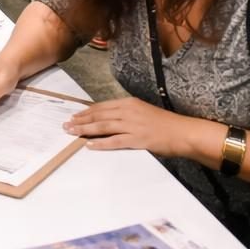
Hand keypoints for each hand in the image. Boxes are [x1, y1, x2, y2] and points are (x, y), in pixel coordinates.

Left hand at [64, 97, 196, 155]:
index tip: (74, 116)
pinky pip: (115, 141)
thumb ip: (127, 114)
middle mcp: (129, 111)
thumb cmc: (164, 123)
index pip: (102, 107)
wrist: (183, 132)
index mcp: (129, 103)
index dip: (86, 112)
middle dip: (81, 120)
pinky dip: (101, 143)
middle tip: (66, 125)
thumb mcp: (143, 112)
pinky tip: (90, 145)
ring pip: (103, 127)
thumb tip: (109, 119)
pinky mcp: (138, 139)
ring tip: (72, 133)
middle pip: (99, 115)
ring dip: (85, 130)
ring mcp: (133, 125)